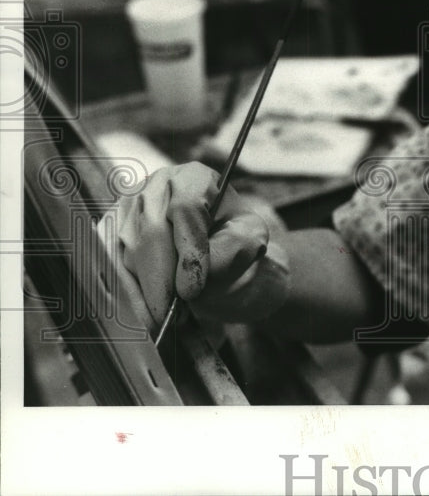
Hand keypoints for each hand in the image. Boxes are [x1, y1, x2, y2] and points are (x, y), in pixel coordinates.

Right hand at [114, 162, 289, 329]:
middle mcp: (156, 185)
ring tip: (163, 319)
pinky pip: (109, 261)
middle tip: (173, 316)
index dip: (187, 252)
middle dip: (161, 280)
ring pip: (127, 249)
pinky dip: (125, 291)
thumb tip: (192, 278)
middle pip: (151, 230)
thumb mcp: (249, 241)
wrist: (213, 245)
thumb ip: (231, 251)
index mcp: (194, 178)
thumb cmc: (232, 239)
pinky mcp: (111, 227)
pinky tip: (142, 314)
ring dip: (143, 289)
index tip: (192, 291)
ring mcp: (129, 206)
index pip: (185, 209)